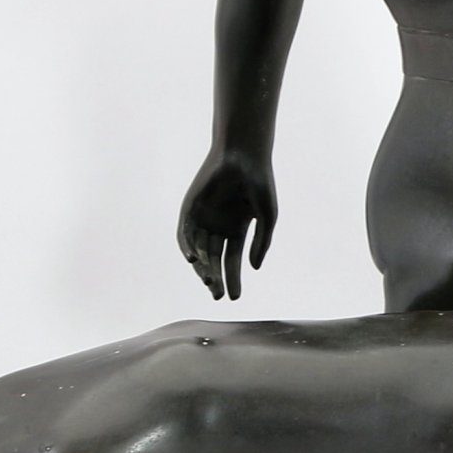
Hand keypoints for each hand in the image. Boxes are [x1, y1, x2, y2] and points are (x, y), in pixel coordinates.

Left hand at [176, 148, 275, 299]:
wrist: (244, 155)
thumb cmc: (260, 183)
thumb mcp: (267, 217)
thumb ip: (261, 243)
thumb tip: (254, 268)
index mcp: (237, 229)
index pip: (232, 260)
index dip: (233, 279)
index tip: (234, 297)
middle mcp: (218, 226)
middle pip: (214, 260)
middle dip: (215, 278)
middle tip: (217, 295)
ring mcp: (203, 218)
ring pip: (200, 250)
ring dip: (202, 267)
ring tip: (209, 282)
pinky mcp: (190, 209)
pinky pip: (186, 234)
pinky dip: (188, 248)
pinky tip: (194, 261)